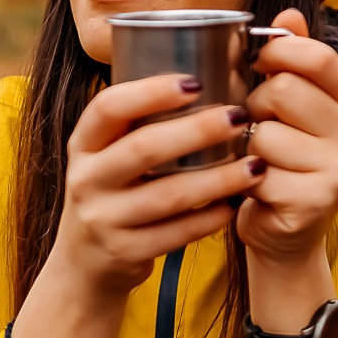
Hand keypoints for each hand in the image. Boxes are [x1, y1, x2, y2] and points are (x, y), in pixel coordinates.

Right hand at [51, 73, 267, 294]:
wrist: (85, 262)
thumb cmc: (113, 191)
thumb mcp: (107, 155)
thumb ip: (138, 124)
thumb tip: (201, 75)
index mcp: (83, 144)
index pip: (109, 107)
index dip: (151, 91)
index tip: (195, 81)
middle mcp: (86, 179)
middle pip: (143, 149)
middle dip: (197, 130)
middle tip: (239, 116)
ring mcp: (103, 219)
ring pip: (168, 196)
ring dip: (217, 179)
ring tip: (254, 165)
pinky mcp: (125, 253)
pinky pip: (176, 234)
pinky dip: (209, 218)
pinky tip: (235, 204)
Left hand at [236, 9, 337, 264]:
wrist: (284, 236)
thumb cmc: (281, 163)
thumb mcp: (289, 109)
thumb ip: (290, 60)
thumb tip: (288, 13)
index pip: (320, 58)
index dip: (278, 51)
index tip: (257, 61)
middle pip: (284, 91)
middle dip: (255, 107)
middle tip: (256, 127)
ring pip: (265, 134)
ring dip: (246, 147)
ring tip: (256, 162)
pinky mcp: (314, 202)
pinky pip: (257, 173)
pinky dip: (243, 181)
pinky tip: (256, 190)